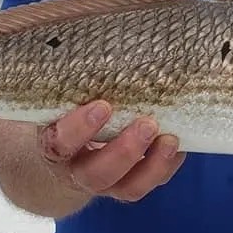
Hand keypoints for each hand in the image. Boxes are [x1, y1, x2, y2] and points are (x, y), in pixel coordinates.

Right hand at [38, 100, 185, 201]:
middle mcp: (78, 172)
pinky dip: (167, 165)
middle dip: (124, 151)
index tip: (103, 106)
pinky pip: (151, 183)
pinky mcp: (130, 185)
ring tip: (170, 139)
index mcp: (55, 148)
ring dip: (153, 165)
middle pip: (97, 174)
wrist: (67, 157)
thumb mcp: (62, 105)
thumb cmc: (66, 117)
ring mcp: (106, 184)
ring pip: (129, 188)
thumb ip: (75, 89)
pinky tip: (178, 144)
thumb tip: (95, 44)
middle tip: (146, 124)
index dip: (80, 128)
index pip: (60, 143)